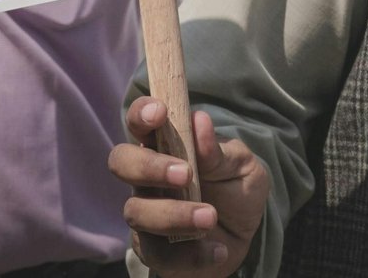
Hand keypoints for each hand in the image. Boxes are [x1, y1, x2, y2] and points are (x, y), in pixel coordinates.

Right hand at [109, 97, 269, 276]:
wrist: (246, 235)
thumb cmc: (237, 189)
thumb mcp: (241, 166)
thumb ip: (220, 150)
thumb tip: (199, 121)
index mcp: (166, 146)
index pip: (141, 122)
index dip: (142, 113)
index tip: (160, 112)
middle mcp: (147, 177)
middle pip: (121, 162)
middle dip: (147, 167)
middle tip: (185, 174)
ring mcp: (146, 213)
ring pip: (136, 211)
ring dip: (174, 214)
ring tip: (210, 217)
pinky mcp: (152, 250)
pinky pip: (159, 254)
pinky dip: (191, 254)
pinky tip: (217, 250)